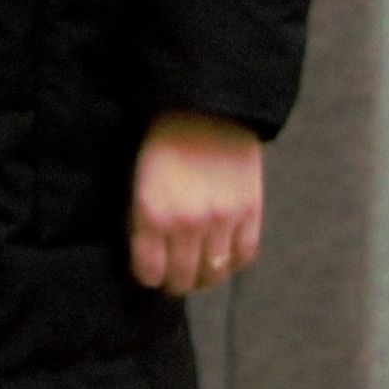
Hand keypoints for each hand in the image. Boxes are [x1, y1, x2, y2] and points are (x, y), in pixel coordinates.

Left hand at [129, 111, 265, 295]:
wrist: (206, 106)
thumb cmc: (164, 140)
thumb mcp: (139, 181)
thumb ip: (143, 221)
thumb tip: (150, 257)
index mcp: (151, 213)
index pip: (149, 273)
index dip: (151, 277)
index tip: (154, 274)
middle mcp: (186, 223)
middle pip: (183, 279)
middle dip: (177, 283)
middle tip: (177, 277)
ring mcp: (222, 219)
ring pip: (215, 272)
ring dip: (206, 277)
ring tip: (202, 270)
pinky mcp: (250, 211)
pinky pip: (245, 255)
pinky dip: (235, 262)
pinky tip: (226, 254)